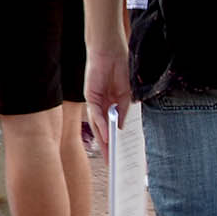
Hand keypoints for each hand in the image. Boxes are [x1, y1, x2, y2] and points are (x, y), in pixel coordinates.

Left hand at [83, 46, 132, 160]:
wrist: (110, 50)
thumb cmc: (119, 67)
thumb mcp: (126, 93)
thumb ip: (122, 110)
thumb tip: (120, 128)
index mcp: (111, 105)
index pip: (113, 127)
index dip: (116, 142)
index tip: (122, 157)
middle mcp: (101, 106)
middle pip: (103, 131)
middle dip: (108, 148)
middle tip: (113, 165)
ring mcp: (95, 102)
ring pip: (98, 126)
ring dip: (103, 141)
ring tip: (109, 156)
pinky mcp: (90, 96)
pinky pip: (96, 114)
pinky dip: (101, 125)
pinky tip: (106, 136)